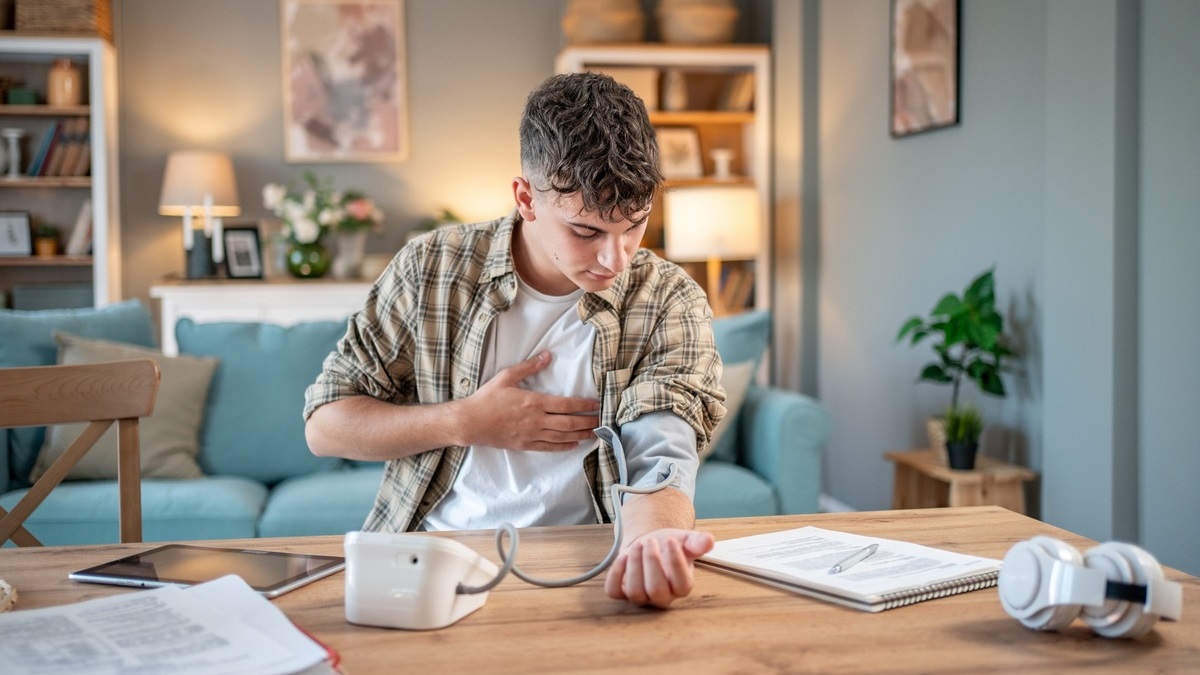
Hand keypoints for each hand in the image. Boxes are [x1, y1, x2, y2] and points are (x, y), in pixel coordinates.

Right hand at [456, 351, 599, 450]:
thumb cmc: (487, 398)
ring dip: (580, 434)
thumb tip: (547, 356)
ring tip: (594, 433)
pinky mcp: (525, 445)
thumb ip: (529, 367)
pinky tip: (574, 444)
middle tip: (603, 420)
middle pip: (569, 423)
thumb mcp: (506, 377)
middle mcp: (536, 420)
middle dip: (588, 421)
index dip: (584, 405)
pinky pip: (549, 447)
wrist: (470, 422)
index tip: (596, 404)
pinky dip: (564, 446)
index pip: (566, 405)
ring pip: (562, 436)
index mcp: (534, 402)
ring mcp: (531, 435)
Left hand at [604, 528, 714, 608]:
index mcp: (681, 586)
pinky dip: (616, 574)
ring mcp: (641, 597)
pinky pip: (614, 592)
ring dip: (634, 565)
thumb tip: (708, 541)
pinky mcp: (621, 592)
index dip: (676, 562)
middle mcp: (662, 597)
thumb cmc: (667, 546)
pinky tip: (622, 557)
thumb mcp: (686, 540)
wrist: (648, 544)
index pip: (682, 585)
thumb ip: (697, 542)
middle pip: (656, 590)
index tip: (669, 540)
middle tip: (650, 541)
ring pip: (635, 592)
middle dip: (652, 562)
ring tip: (638, 545)